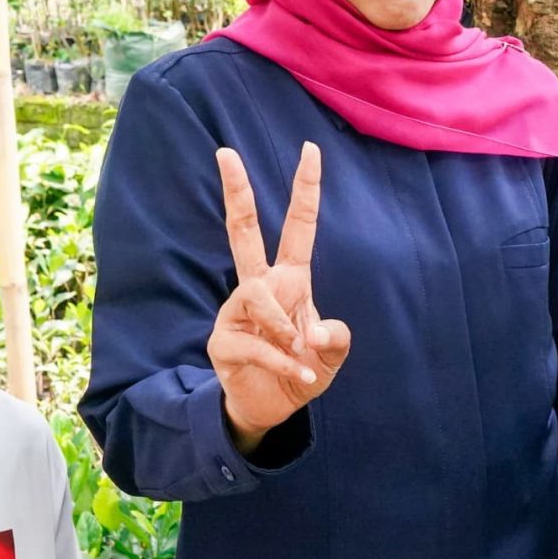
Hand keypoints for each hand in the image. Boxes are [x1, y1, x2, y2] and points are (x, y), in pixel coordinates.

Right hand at [208, 144, 352, 449]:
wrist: (270, 408)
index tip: (311, 150)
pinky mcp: (223, 340)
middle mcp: (259, 287)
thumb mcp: (331, 355)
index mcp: (289, 279)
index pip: (298, 227)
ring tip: (299, 351)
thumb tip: (314, 332)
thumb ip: (334, 338)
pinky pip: (256, 342)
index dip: (305, 190)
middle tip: (225, 152)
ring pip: (256, 295)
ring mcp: (236, 311)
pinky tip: (301, 377)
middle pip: (243, 230)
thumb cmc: (301, 369)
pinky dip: (284, 361)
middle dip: (237, 192)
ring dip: (282, 325)